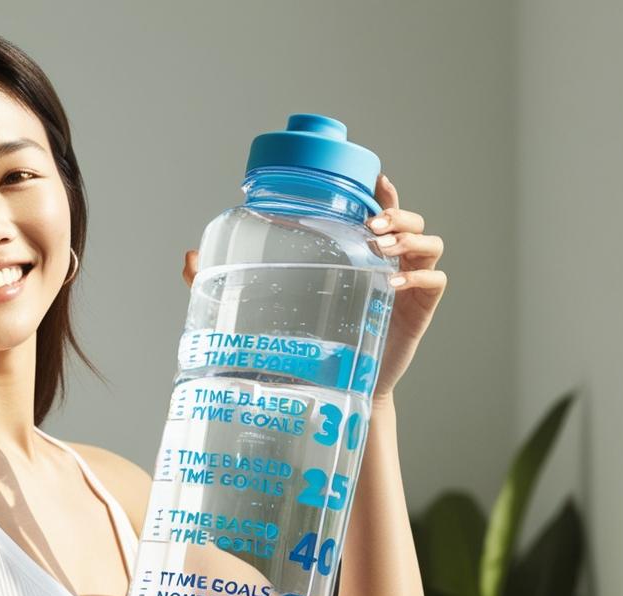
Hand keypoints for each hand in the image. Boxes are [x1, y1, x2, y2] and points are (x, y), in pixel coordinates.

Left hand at [178, 174, 445, 402]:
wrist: (333, 389)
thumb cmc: (304, 341)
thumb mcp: (262, 304)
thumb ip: (227, 280)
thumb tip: (188, 257)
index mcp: (357, 251)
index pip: (378, 209)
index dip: (381, 190)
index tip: (373, 179)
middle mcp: (387, 262)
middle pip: (408, 219)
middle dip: (395, 213)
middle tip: (369, 223)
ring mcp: (406, 285)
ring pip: (428, 242)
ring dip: (408, 237)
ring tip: (378, 246)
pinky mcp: (417, 311)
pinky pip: (434, 280)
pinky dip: (418, 275)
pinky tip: (391, 282)